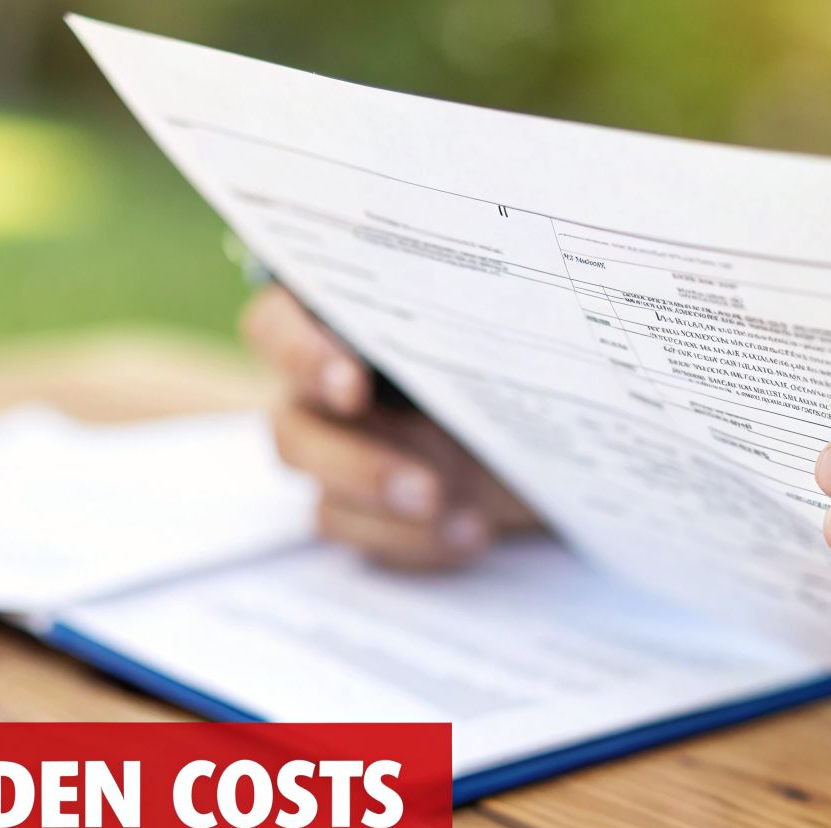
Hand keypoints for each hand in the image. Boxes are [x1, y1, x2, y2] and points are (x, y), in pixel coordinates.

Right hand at [241, 284, 541, 568]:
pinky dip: (416, 540)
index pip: (277, 326)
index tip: (353, 387)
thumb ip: (487, 311)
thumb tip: (500, 284)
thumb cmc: (520, 358)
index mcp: (339, 320)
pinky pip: (361, 532)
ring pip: (324, 492)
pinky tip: (472, 533)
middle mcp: (321, 389)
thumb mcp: (511, 329)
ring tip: (461, 516)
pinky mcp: (361, 509)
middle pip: (293, 429)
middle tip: (426, 490)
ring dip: (390, 511)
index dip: (301, 355)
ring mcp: (336, 454)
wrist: (553, 433)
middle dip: (358, 466)